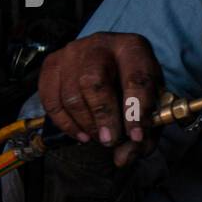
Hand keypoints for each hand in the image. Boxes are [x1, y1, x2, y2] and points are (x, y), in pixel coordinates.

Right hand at [38, 32, 162, 167]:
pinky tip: (82, 135)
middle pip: (93, 82)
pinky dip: (65, 123)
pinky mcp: (53, 64)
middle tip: (110, 141)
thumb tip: (123, 158)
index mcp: (133, 48)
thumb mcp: (150, 105)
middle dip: (103, 116)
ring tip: (100, 138)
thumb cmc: (133, 86)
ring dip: (85, 124)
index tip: (136, 137)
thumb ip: (144, 134)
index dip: (136, 111)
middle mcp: (100, 44)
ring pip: (70, 94)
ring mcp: (72, 52)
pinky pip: (51, 99)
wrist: (112, 63)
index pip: (135, 78)